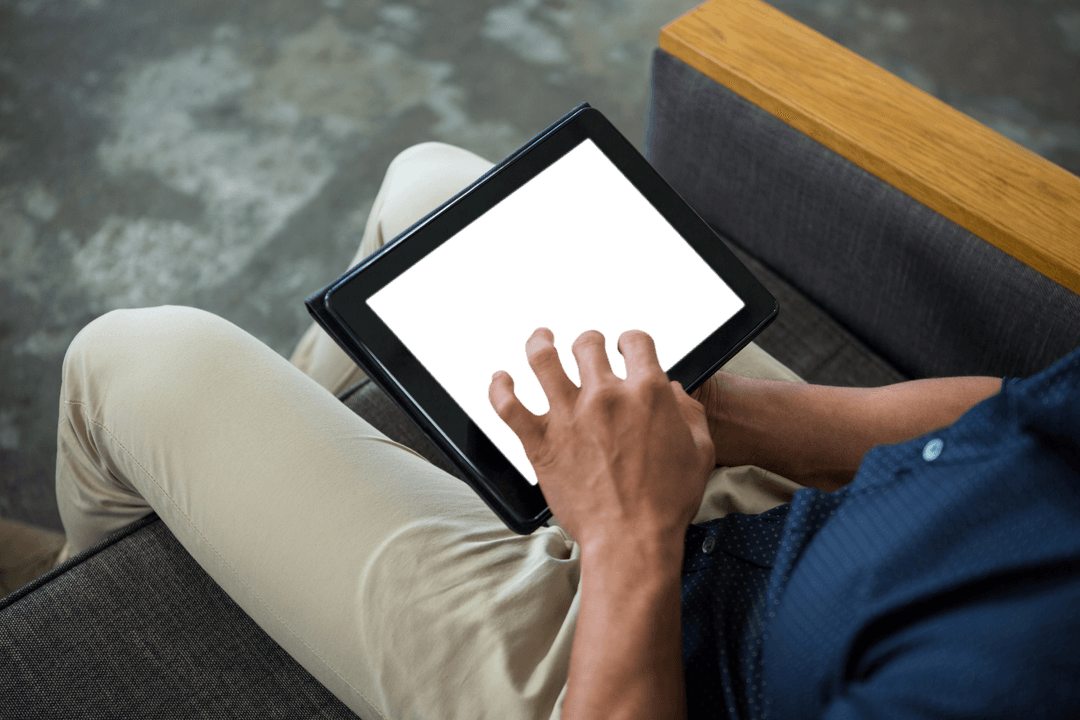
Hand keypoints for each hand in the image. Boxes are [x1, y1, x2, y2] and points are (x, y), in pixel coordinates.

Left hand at [488, 327, 714, 551]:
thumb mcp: (701, 451)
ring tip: (540, 340)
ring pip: (542, 360)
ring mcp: (569, 416)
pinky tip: (501, 381)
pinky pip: (509, 406)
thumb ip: (689, 412)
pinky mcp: (541, 442)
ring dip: (540, 344)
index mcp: (647, 393)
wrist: (632, 540)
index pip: (636, 342)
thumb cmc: (667, 502)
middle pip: (587, 345)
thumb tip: (673, 393)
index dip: (631, 341)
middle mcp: (605, 396)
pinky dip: (500, 389)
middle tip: (586, 348)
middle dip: (589, 342)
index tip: (625, 348)